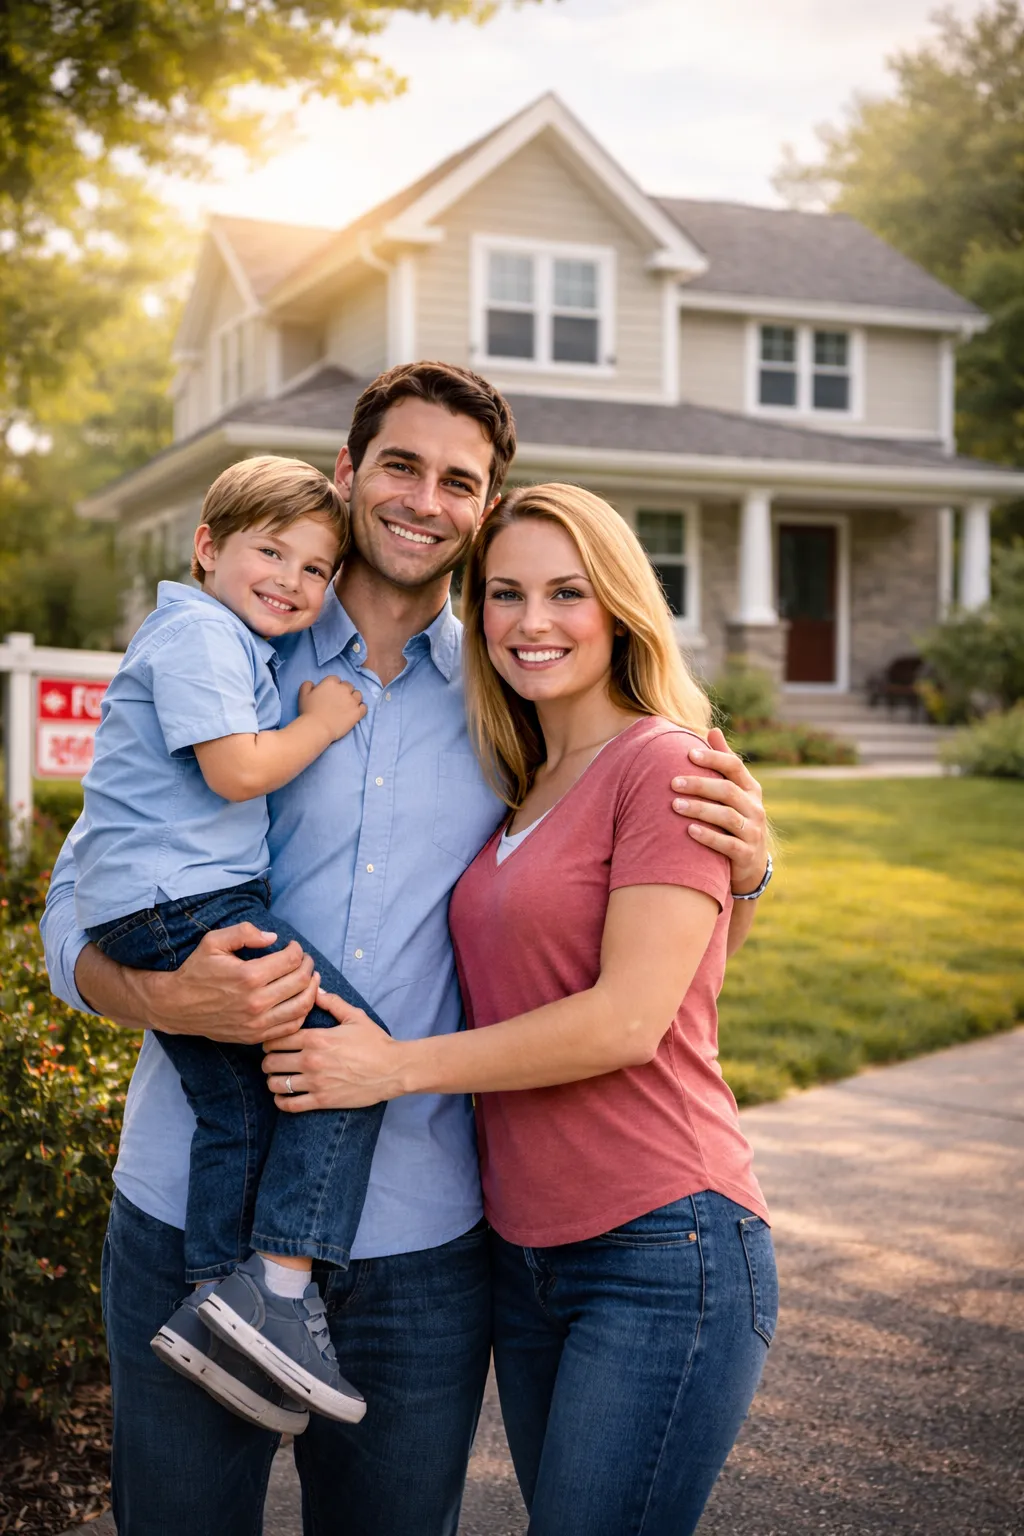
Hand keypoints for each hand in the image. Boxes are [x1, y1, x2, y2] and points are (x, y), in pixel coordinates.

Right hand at [146, 923, 319, 1044]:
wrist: (177, 1006)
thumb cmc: (197, 971)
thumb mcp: (213, 941)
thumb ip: (244, 932)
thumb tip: (273, 937)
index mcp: (248, 976)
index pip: (291, 961)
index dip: (297, 950)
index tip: (293, 947)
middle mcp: (256, 1002)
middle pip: (301, 982)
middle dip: (308, 966)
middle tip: (305, 960)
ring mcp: (257, 1023)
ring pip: (302, 1006)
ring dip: (312, 989)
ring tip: (310, 978)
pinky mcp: (255, 1036)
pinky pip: (291, 1026)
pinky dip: (302, 1012)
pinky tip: (300, 999)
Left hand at [263, 989, 404, 1109]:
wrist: (393, 1069)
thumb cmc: (375, 1042)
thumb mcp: (355, 1017)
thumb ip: (332, 1002)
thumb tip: (315, 989)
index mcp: (316, 1038)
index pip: (276, 1038)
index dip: (270, 1040)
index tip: (272, 1042)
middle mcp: (311, 1060)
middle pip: (271, 1062)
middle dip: (268, 1060)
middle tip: (273, 1060)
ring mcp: (315, 1082)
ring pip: (276, 1084)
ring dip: (273, 1080)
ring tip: (277, 1077)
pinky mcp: (322, 1100)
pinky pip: (290, 1104)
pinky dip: (281, 1101)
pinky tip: (283, 1096)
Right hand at [298, 676, 365, 743]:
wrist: (317, 727)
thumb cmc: (309, 712)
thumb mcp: (303, 695)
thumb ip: (307, 685)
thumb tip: (312, 684)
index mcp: (331, 683)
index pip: (336, 679)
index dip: (334, 686)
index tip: (330, 694)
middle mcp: (344, 689)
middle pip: (348, 686)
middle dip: (344, 691)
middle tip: (339, 701)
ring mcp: (352, 701)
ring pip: (358, 695)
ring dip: (354, 698)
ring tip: (348, 706)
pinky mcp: (357, 712)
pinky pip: (364, 707)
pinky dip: (360, 708)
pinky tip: (355, 712)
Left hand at [670, 727, 768, 895]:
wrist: (750, 864)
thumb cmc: (734, 819)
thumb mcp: (734, 791)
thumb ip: (723, 763)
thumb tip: (713, 729)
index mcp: (750, 789)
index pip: (734, 766)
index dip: (713, 758)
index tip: (688, 753)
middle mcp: (755, 808)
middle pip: (727, 790)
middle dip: (699, 785)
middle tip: (673, 783)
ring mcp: (753, 831)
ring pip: (726, 816)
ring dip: (700, 809)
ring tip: (675, 806)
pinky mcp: (746, 854)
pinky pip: (727, 844)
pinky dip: (708, 836)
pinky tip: (688, 831)